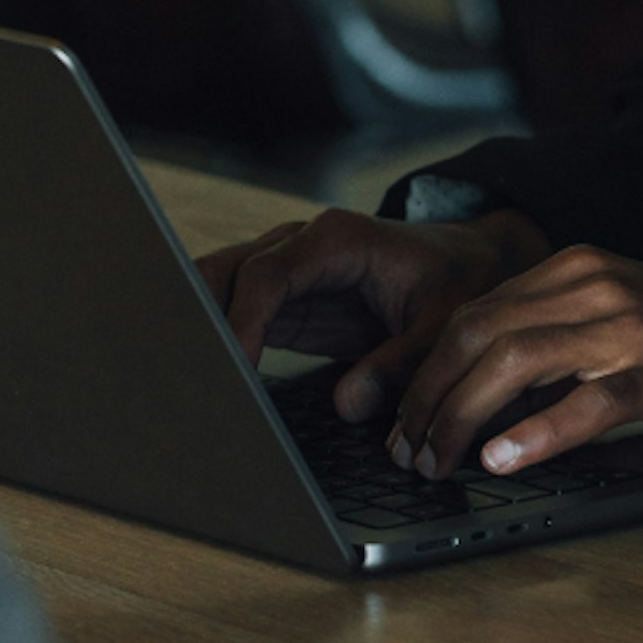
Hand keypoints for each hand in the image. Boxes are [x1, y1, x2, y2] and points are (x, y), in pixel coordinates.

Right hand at [197, 205, 549, 422]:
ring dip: (196, 329)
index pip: (268, 275)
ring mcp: (285, 272)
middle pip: (226, 272)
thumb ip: (401, 361)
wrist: (467, 263)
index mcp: (337, 239)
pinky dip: (215, 344)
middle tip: (178, 375)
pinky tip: (201, 383)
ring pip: (217, 290)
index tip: (230, 370)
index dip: (242, 322)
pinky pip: (234, 316)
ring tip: (175, 381)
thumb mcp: (443, 323)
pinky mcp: (282, 303)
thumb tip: (348, 402)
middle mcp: (301, 246)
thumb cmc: (456, 283)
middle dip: (195, 317)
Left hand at [388, 245, 642, 478]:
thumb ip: (555, 343)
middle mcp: (596, 282)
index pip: (475, 311)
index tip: (403, 423)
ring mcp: (631, 322)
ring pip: (517, 358)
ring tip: (440, 462)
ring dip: (463, 415)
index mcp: (579, 268)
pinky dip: (536, 431)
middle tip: (410, 452)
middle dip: (430, 396)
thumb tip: (475, 395)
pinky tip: (505, 459)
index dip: (426, 370)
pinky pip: (588, 399)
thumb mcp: (618, 324)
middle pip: (480, 330)